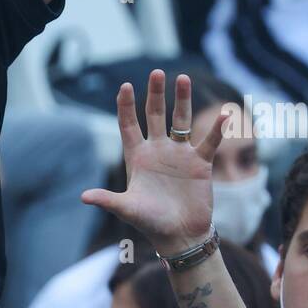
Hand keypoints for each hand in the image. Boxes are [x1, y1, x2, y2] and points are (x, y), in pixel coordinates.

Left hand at [81, 70, 224, 254]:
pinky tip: (223, 113)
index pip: (129, 126)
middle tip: (157, 72)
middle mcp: (158, 151)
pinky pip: (209, 141)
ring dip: (182, 100)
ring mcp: (179, 155)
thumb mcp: (127, 210)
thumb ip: (108, 200)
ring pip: (181, 121)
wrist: (180, 235)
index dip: (126, 107)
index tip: (125, 86)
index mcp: (137, 158)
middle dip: (155, 95)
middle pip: (155, 116)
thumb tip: (84, 197)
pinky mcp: (200, 163)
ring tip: (183, 78)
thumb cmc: (150, 223)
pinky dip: (216, 129)